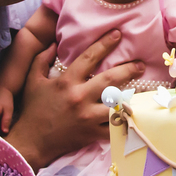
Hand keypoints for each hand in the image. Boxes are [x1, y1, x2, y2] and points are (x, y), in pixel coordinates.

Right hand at [7, 29, 142, 169]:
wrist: (31, 142)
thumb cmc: (33, 110)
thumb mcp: (32, 81)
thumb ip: (41, 59)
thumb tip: (52, 42)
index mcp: (66, 82)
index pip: (89, 58)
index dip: (104, 44)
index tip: (117, 34)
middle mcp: (79, 98)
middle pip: (110, 81)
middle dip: (128, 70)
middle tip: (140, 65)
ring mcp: (87, 117)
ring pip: (116, 106)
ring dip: (131, 98)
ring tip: (144, 92)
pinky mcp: (92, 134)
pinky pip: (114, 128)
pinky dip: (126, 123)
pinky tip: (136, 116)